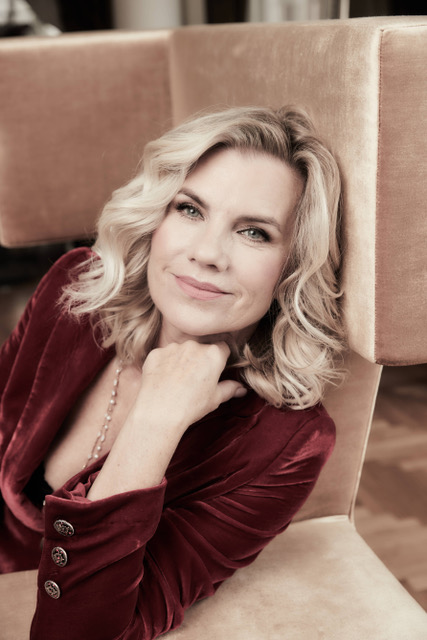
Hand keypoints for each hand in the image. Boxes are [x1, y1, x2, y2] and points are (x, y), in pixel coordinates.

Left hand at [88, 341, 246, 499]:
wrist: (160, 412)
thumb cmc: (191, 406)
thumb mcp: (215, 399)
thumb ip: (230, 389)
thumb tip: (241, 388)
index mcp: (213, 354)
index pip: (222, 348)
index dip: (220, 359)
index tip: (215, 370)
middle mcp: (194, 346)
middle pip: (201, 348)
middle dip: (200, 360)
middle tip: (195, 380)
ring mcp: (173, 348)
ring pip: (181, 350)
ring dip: (182, 360)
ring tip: (177, 382)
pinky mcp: (156, 353)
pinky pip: (163, 355)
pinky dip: (164, 364)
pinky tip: (164, 380)